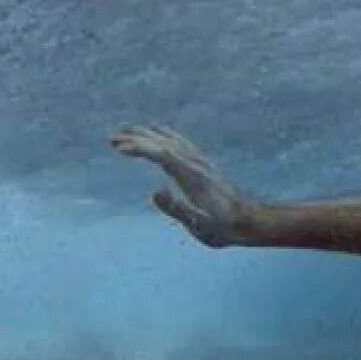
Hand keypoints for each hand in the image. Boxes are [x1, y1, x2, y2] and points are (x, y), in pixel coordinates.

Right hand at [110, 125, 251, 246]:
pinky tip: (157, 132)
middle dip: (137, 138)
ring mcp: (200, 162)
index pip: (162, 155)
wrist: (249, 221)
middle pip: (163, 143)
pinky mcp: (203, 164)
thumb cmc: (223, 228)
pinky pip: (180, 142)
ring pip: (170, 139)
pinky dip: (163, 134)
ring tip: (124, 131)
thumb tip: (154, 192)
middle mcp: (196, 164)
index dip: (140, 149)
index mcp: (192, 176)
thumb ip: (177, 209)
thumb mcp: (199, 226)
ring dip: (146, 134)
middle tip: (111, 138)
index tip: (118, 148)